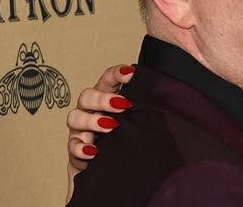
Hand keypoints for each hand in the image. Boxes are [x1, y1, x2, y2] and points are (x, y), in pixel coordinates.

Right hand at [65, 64, 134, 202]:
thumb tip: (170, 100)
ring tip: (110, 126)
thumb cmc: (127, 138)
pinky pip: (72, 146)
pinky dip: (81, 147)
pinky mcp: (76, 150)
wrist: (111, 168)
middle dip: (103, 99)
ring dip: (91, 120)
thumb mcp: (138, 121)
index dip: (116, 74)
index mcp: (106, 98)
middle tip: (122, 104)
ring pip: (75, 117)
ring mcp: (80, 129)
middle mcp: (90, 111)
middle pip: (87, 96)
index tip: (130, 73)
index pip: (108, 80)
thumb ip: (146, 109)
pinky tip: (93, 151)